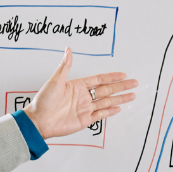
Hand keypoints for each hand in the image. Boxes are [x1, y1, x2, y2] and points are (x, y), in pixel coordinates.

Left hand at [23, 49, 138, 137]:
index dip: (111, 77)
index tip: (123, 74)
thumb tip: (68, 50)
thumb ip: (65, 66)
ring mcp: (84, 108)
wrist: (38, 121)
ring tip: (131, 96)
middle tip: (134, 83)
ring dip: (119, 99)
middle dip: (121, 87)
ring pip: (106, 102)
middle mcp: (83, 97)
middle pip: (107, 90)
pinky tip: (118, 108)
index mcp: (77, 86)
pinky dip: (110, 111)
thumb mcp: (55, 81)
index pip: (99, 80)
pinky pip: (100, 114)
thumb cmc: (43, 101)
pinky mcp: (84, 120)